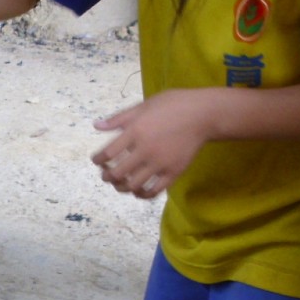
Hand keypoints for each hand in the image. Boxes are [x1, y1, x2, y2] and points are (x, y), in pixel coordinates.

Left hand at [90, 91, 210, 198]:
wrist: (203, 114)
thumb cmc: (173, 105)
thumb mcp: (143, 106)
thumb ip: (119, 118)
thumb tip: (96, 126)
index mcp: (134, 131)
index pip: (107, 154)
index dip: (97, 160)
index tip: (96, 161)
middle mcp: (144, 150)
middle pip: (116, 173)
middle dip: (106, 177)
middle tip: (106, 175)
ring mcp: (159, 163)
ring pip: (132, 186)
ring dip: (121, 187)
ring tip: (120, 184)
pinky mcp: (173, 173)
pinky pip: (153, 191)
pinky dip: (142, 194)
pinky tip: (139, 190)